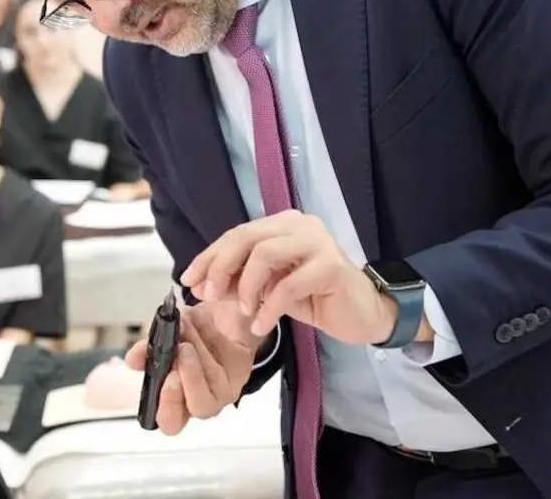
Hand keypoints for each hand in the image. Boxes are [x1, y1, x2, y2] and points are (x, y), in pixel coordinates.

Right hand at [123, 298, 257, 434]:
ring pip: (213, 375)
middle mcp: (203, 400)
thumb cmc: (183, 339)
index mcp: (177, 403)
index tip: (168, 378)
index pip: (172, 422)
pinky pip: (226, 353)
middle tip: (182, 350)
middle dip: (191, 378)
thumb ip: (147, 353)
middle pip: (201, 407)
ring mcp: (226, 387)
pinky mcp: (242, 367)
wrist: (213, 319)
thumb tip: (132, 360)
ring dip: (196, 344)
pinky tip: (199, 321)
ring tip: (184, 323)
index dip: (169, 406)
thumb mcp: (160, 343)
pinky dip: (208, 333)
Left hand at [181, 210, 407, 344]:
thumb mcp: (269, 287)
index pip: (237, 234)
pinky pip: (289, 284)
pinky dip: (268, 307)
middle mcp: (299, 225)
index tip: (188, 280)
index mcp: (282, 225)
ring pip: (264, 254)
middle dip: (220, 268)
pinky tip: (261, 325)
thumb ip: (241, 279)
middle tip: (209, 296)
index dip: (209, 256)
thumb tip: (202, 284)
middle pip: (246, 237)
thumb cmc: (315, 298)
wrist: (362, 315)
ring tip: (242, 312)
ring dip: (245, 287)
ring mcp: (318, 242)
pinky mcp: (332, 266)